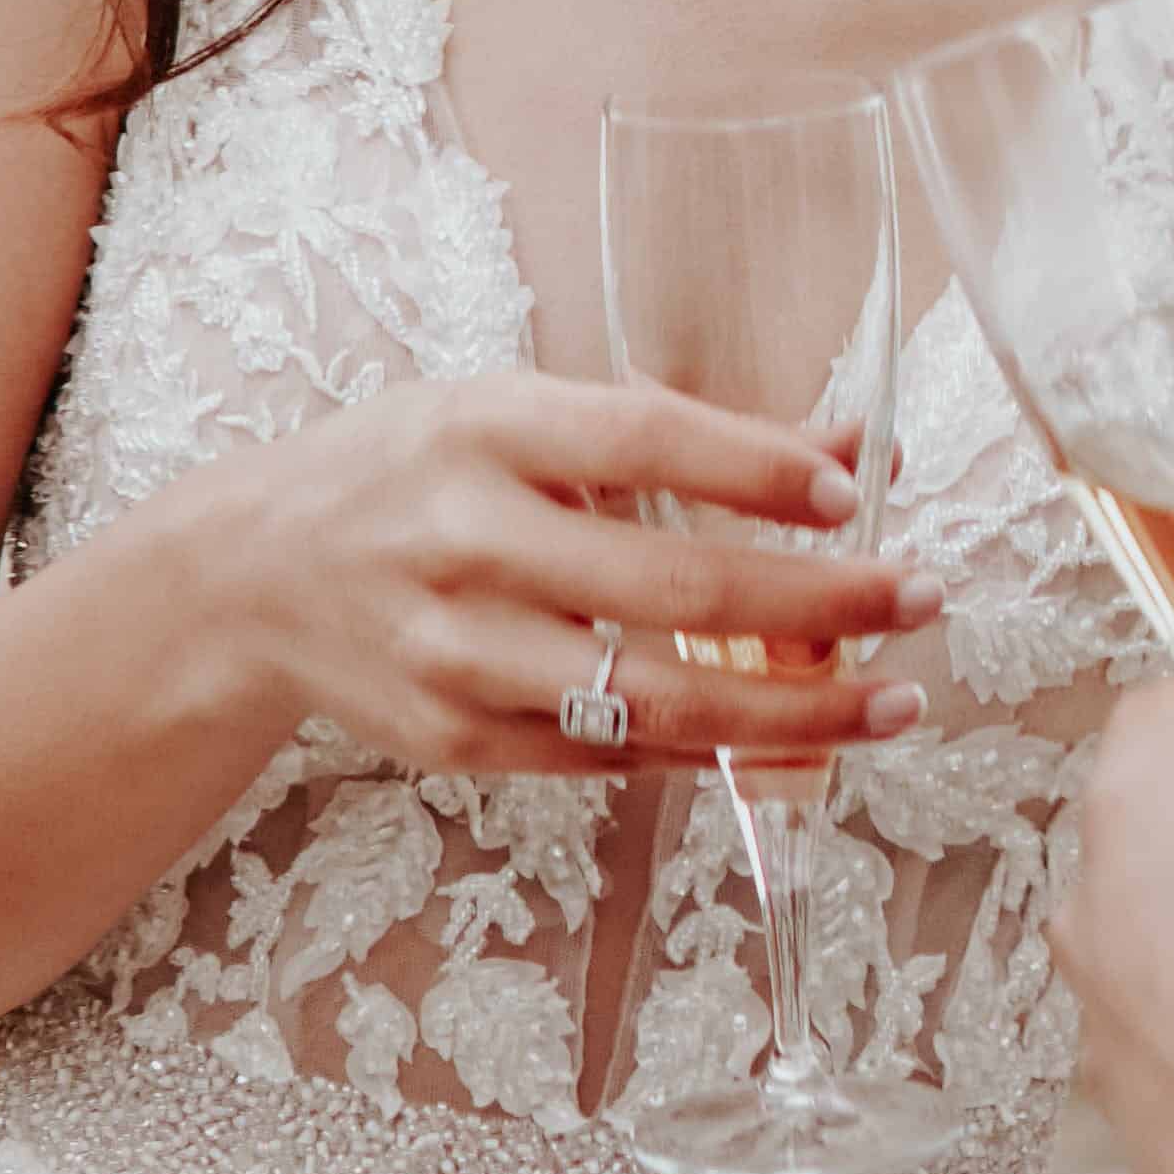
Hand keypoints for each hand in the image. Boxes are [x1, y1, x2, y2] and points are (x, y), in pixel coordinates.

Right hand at [189, 368, 941, 778]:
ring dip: (790, 712)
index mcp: (487, 430)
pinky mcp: (457, 741)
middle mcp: (465, 542)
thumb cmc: (417, 470)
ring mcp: (458, 655)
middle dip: (815, 601)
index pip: (639, 443)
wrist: (254, 577)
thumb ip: (681, 433)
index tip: (855, 490)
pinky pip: (609, 757)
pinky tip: (794, 742)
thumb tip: (852, 449)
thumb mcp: (527, 415)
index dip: (753, 469)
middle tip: (919, 598)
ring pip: (649, 700)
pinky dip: (711, 752)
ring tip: (892, 704)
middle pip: (666, 585)